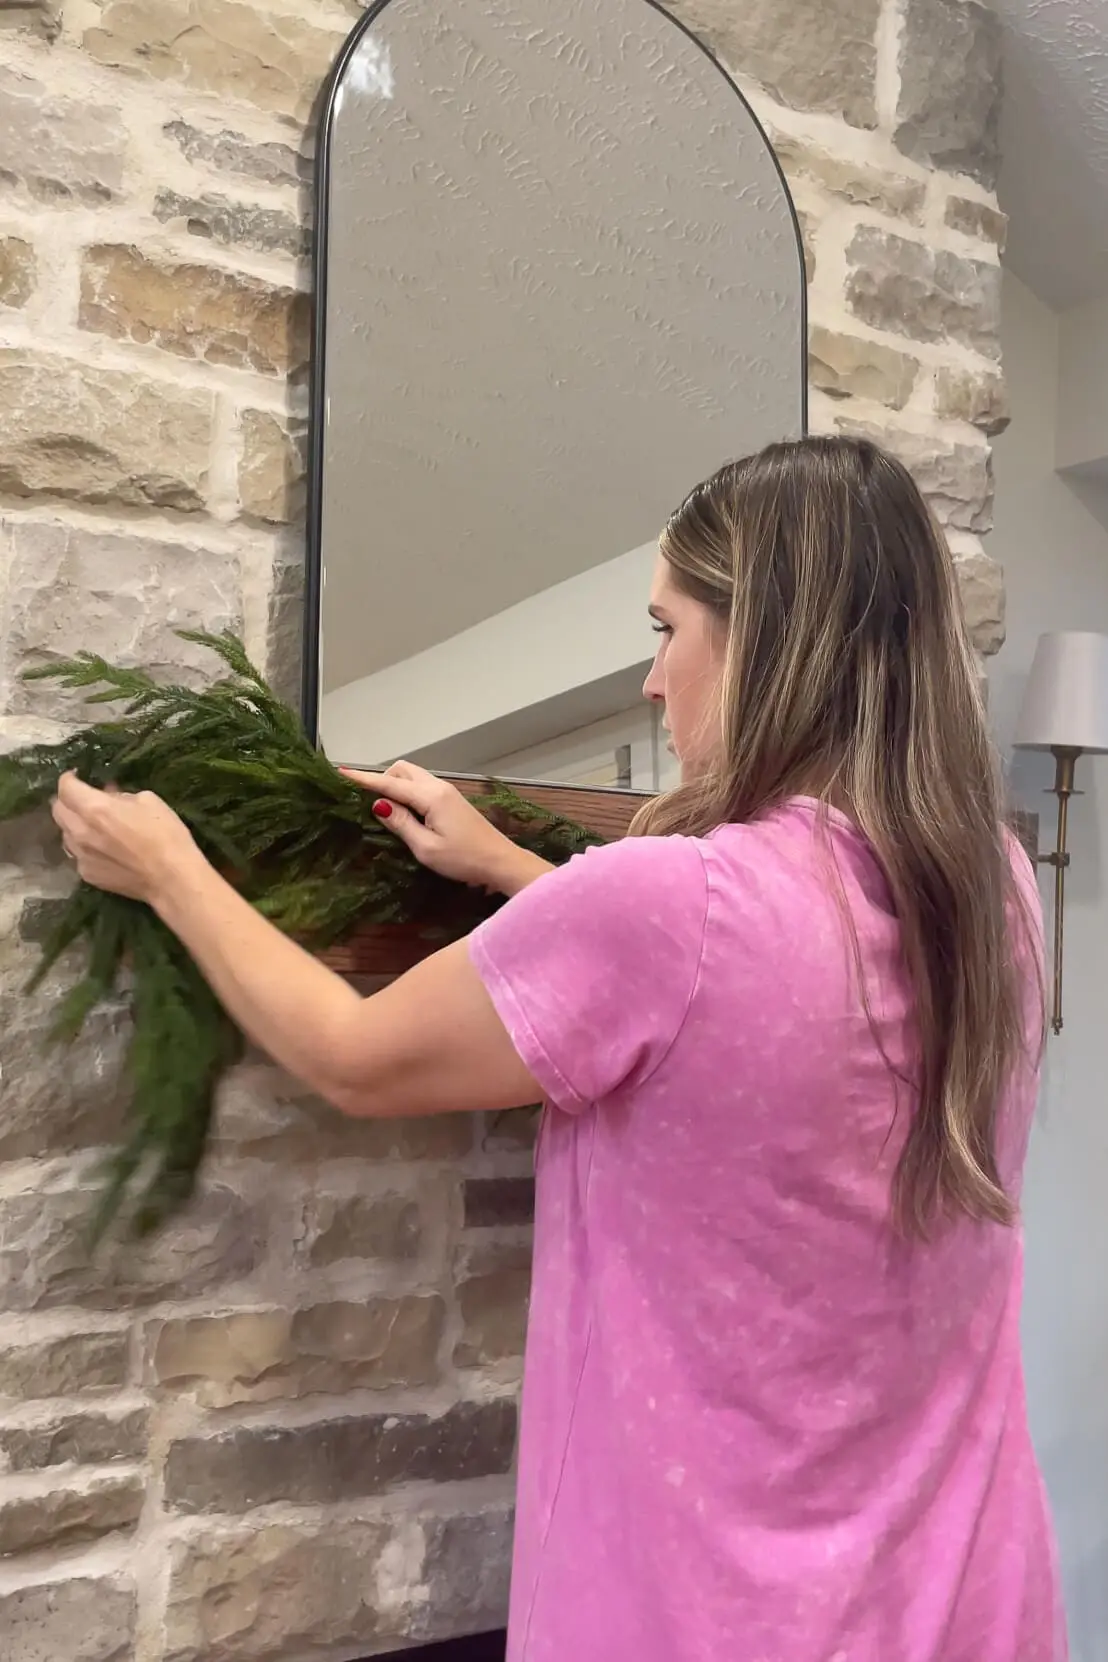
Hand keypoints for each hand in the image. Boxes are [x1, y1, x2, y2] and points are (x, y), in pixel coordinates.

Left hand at [51, 773, 200, 906]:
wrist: (172, 879)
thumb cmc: (166, 836)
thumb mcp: (149, 801)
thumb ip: (120, 796)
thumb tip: (108, 795)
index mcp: (95, 809)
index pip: (65, 787)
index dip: (69, 778)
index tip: (78, 777)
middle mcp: (80, 832)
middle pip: (58, 810)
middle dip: (68, 800)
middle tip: (84, 799)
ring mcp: (81, 856)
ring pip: (65, 833)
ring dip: (74, 824)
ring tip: (94, 825)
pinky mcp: (87, 875)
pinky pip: (77, 854)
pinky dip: (85, 846)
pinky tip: (103, 848)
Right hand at [340, 761, 549, 895]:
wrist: (500, 862)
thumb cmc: (463, 860)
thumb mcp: (426, 848)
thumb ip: (401, 824)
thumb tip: (378, 805)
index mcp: (431, 797)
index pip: (389, 784)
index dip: (364, 779)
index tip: (341, 773)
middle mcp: (438, 787)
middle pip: (402, 770)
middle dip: (382, 778)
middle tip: (367, 800)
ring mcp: (447, 792)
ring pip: (413, 776)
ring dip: (395, 785)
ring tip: (383, 808)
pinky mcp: (452, 801)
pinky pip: (422, 786)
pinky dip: (407, 791)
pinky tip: (404, 811)